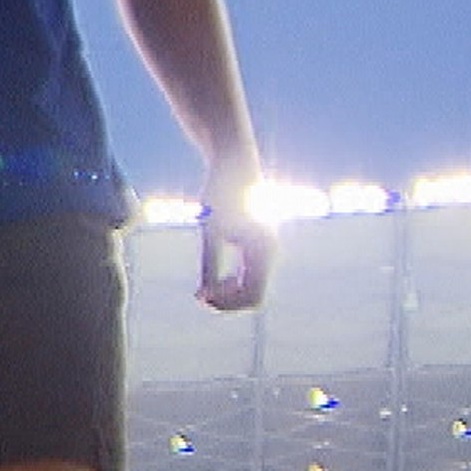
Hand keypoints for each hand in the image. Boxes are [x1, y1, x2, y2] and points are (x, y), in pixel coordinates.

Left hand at [197, 172, 275, 311]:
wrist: (234, 165)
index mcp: (263, 252)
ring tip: (204, 289)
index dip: (227, 305)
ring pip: (253, 288)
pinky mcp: (259, 246)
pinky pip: (250, 276)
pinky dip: (233, 283)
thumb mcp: (210, 232)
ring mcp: (267, 251)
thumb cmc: (220, 194)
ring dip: (229, 294)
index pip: (252, 298)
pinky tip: (215, 278)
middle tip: (199, 296)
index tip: (202, 298)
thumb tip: (204, 297)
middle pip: (254, 296)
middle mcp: (270, 254)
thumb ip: (209, 265)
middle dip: (227, 301)